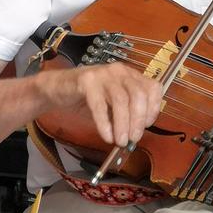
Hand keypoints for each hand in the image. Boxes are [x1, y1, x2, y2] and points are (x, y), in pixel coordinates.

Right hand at [38, 61, 162, 147]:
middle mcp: (120, 71)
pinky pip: (99, 105)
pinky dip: (105, 124)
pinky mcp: (86, 81)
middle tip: (133, 139)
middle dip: (138, 120)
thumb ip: (127, 113)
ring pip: (120, 100)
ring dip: (122, 124)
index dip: (153, 108)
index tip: (146, 126)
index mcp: (130, 75)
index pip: (153, 88)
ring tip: (120, 141)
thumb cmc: (89, 98)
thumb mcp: (113, 104)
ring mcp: (103, 74)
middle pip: (138, 94)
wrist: (58, 88)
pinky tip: (106, 136)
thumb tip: (137, 133)